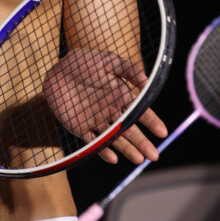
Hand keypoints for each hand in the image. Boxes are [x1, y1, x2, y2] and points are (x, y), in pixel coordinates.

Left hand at [43, 48, 166, 165]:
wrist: (57, 70)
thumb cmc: (84, 63)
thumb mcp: (109, 61)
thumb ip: (128, 69)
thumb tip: (147, 80)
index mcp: (122, 97)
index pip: (141, 113)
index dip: (152, 122)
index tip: (162, 132)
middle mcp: (112, 111)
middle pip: (130, 131)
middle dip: (142, 143)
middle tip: (154, 155)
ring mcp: (97, 121)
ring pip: (115, 139)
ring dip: (127, 150)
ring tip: (139, 159)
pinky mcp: (80, 127)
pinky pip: (93, 141)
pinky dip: (102, 150)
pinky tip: (113, 158)